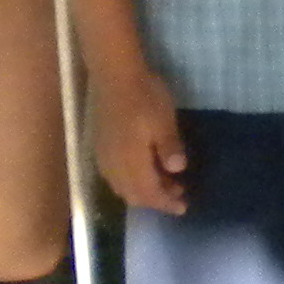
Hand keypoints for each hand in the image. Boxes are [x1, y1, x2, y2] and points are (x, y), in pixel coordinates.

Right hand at [93, 61, 188, 214]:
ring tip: (164, 181)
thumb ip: (169, 148)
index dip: (166, 203)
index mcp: (131, 163)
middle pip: (134, 195)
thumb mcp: (164, 121)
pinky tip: (142, 169)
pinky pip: (114, 176)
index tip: (183, 207)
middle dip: (155, 199)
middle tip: (178, 193)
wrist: (115, 76)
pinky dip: (130, 181)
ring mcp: (104, 158)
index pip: (149, 194)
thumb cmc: (144, 96)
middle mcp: (114, 167)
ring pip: (122, 187)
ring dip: (143, 191)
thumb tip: (178, 170)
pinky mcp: (100, 148)